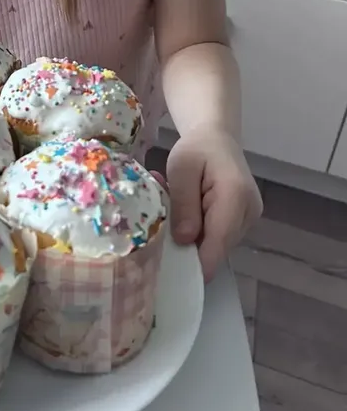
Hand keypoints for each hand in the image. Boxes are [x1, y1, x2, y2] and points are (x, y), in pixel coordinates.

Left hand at [166, 132, 261, 280]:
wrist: (216, 138)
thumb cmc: (197, 149)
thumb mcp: (181, 168)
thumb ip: (183, 202)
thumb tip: (185, 241)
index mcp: (235, 196)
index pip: (219, 242)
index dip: (198, 262)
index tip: (171, 271)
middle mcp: (249, 213)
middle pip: (216, 247)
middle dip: (188, 243)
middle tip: (160, 220)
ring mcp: (248, 220)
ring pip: (215, 243)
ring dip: (191, 235)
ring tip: (172, 206)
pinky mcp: (242, 222)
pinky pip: (216, 236)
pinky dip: (198, 230)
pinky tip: (185, 210)